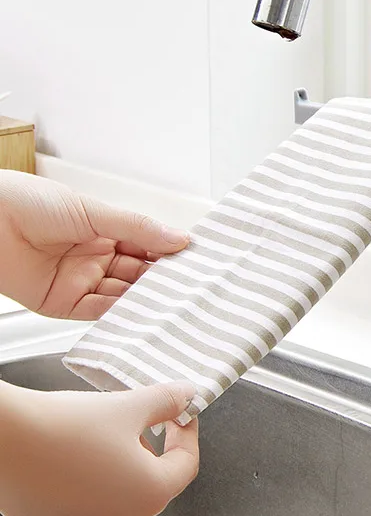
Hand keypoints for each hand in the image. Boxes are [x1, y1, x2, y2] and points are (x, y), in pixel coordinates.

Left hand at [0, 170, 189, 318]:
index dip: (169, 251)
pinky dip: (120, 313)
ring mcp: (81, 280)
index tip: (196, 259)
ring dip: (146, 298)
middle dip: (163, 278)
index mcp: (104, 230)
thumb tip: (180, 237)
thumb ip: (137, 228)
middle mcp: (95, 256)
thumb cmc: (28, 202)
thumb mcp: (93, 210)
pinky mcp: (63, 303)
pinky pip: (98, 311)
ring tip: (172, 301)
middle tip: (191, 285)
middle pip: (138, 272)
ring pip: (123, 293)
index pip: (147, 244)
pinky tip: (140, 311)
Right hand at [0, 380, 198, 515]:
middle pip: (151, 483)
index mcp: (148, 494)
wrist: (3, 439)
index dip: (186, 434)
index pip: (185, 465)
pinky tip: (71, 458)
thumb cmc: (67, 425)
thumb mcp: (129, 405)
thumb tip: (186, 396)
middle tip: (139, 419)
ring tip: (100, 435)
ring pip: (116, 495)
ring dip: (118, 467)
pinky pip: (82, 505)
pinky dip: (86, 483)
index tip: (179, 415)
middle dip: (150, 449)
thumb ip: (167, 401)